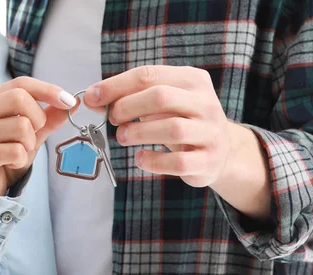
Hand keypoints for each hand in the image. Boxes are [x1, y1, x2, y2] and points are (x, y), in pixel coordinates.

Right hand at [0, 77, 76, 195]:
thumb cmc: (9, 152)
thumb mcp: (33, 131)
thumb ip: (50, 116)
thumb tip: (72, 103)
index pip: (21, 84)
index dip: (47, 90)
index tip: (69, 101)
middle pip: (19, 98)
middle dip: (38, 118)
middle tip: (34, 134)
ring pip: (20, 127)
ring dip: (29, 143)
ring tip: (19, 151)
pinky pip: (15, 151)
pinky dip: (21, 159)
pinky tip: (11, 163)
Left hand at [83, 66, 232, 187]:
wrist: (219, 151)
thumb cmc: (182, 121)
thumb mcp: (163, 102)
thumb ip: (132, 97)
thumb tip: (94, 98)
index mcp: (193, 80)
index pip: (149, 75)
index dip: (116, 86)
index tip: (93, 97)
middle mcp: (206, 103)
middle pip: (161, 97)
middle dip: (128, 107)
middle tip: (113, 118)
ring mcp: (210, 133)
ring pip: (173, 129)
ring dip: (139, 133)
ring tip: (123, 137)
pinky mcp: (208, 161)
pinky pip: (178, 162)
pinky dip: (153, 161)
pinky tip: (140, 158)